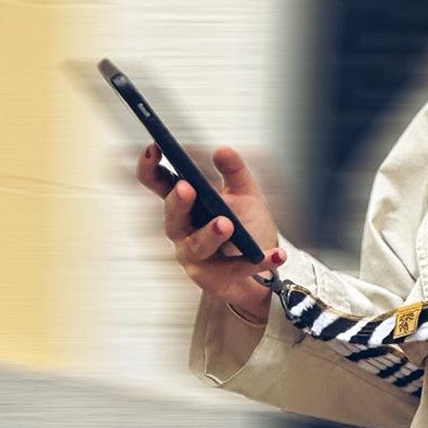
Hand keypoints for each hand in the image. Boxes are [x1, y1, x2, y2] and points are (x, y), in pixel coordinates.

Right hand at [135, 143, 285, 322]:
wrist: (263, 270)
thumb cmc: (246, 230)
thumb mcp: (245, 195)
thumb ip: (235, 172)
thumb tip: (222, 150)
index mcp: (186, 205)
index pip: (159, 185)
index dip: (150, 168)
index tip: (155, 149)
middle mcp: (183, 231)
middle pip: (172, 218)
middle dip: (178, 203)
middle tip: (186, 188)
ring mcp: (196, 257)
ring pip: (197, 246)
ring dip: (210, 234)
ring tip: (225, 223)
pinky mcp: (215, 279)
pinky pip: (236, 268)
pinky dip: (258, 260)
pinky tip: (276, 254)